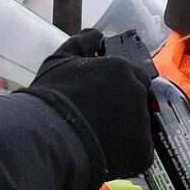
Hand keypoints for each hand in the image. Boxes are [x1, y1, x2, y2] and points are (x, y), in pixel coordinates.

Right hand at [20, 29, 152, 179]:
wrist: (46, 138)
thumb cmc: (50, 98)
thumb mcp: (60, 60)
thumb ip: (83, 42)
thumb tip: (97, 34)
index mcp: (123, 69)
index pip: (135, 76)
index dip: (120, 89)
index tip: (105, 100)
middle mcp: (138, 92)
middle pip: (140, 101)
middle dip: (125, 109)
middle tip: (100, 120)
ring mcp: (142, 122)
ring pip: (140, 127)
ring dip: (126, 131)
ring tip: (99, 139)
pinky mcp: (142, 151)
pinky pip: (139, 152)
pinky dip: (126, 155)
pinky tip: (105, 153)